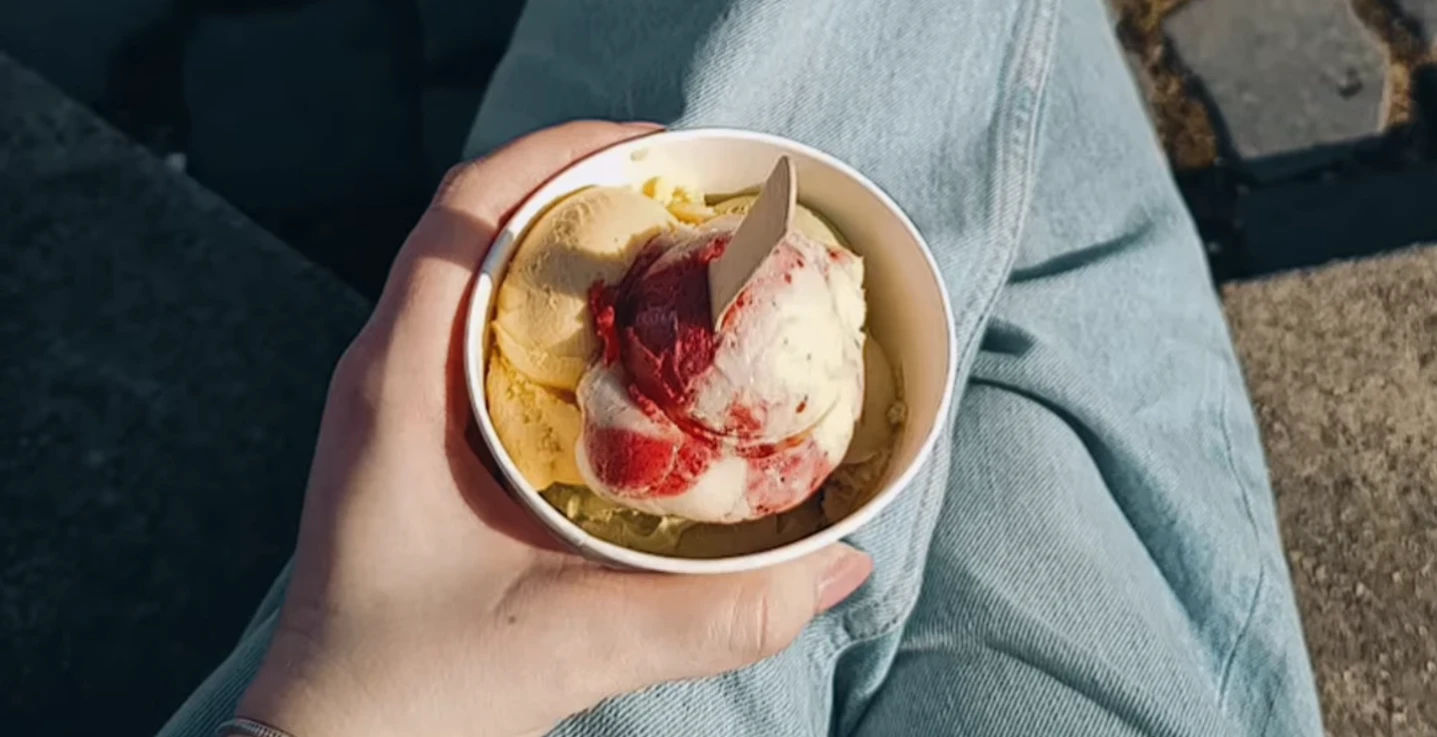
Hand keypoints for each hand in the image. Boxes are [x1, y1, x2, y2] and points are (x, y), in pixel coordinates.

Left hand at [236, 121, 873, 736]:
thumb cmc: (411, 691)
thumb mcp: (572, 645)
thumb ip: (713, 612)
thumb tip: (838, 566)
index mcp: (400, 387)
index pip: (464, 215)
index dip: (559, 159)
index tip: (654, 153)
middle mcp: (387, 372)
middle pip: (480, 225)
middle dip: (582, 192)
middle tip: (685, 200)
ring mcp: (394, 400)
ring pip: (480, 274)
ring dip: (569, 247)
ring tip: (664, 252)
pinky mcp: (414, 434)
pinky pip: (484, 331)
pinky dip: (556, 310)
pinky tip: (622, 347)